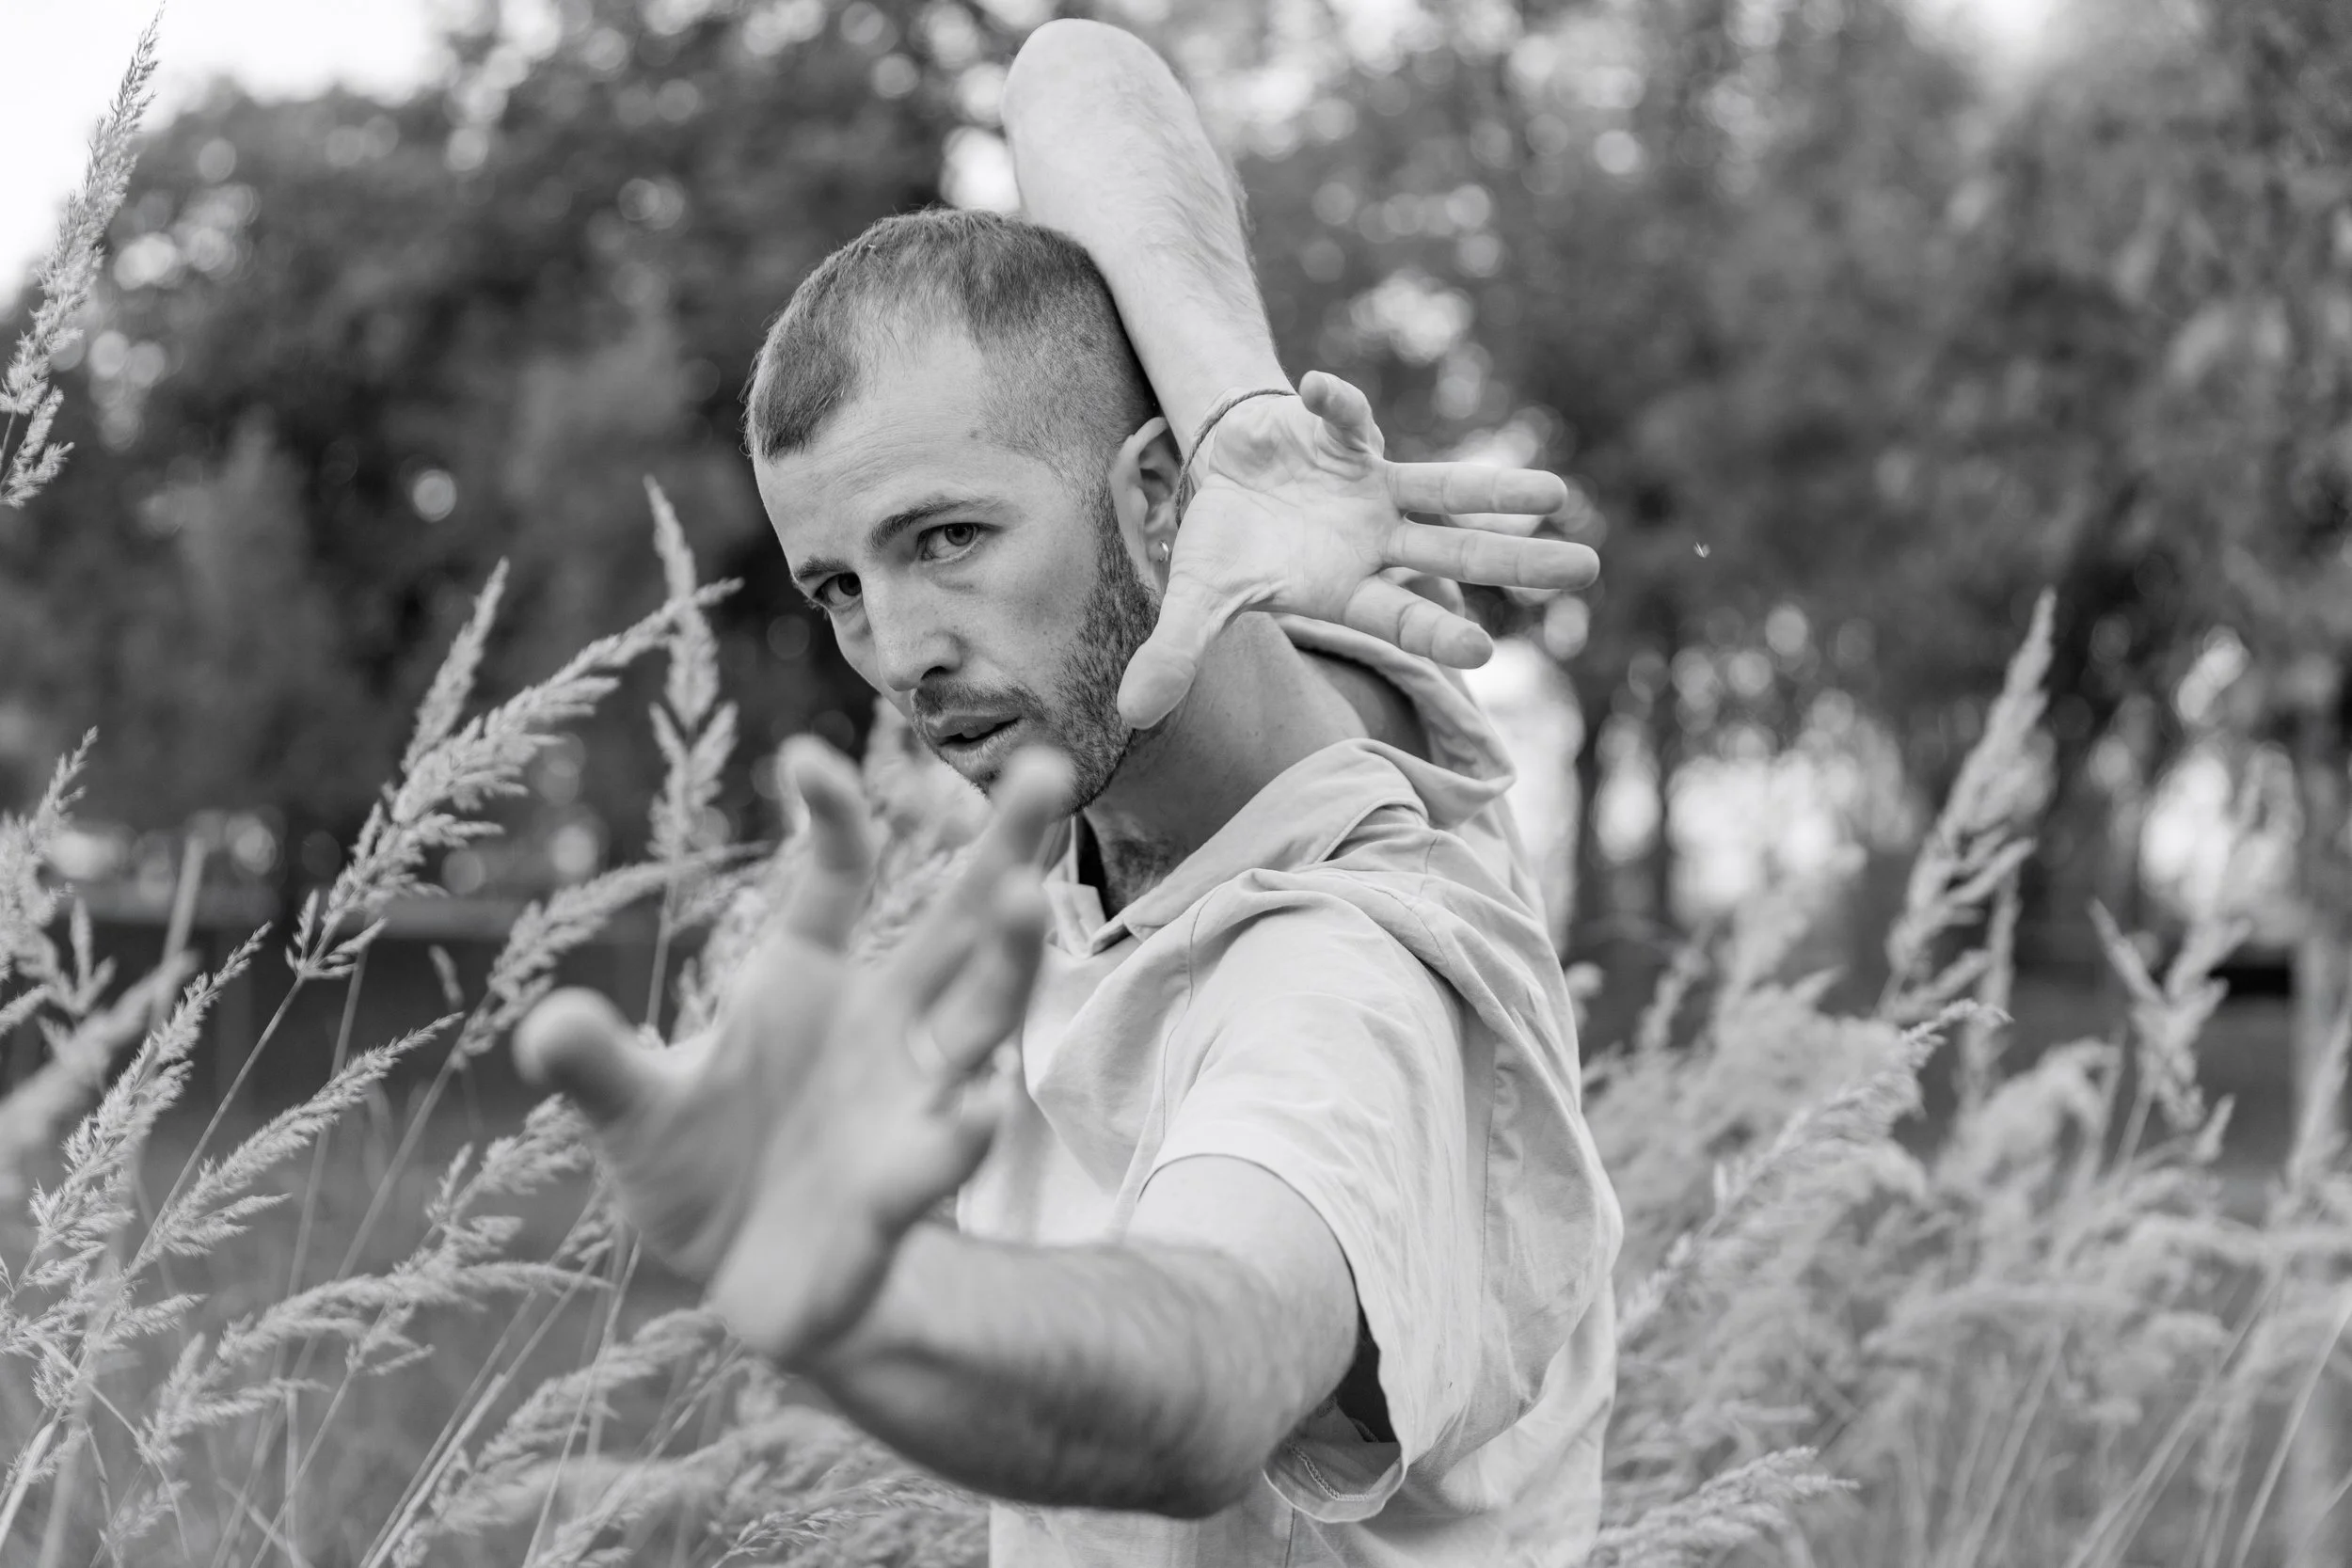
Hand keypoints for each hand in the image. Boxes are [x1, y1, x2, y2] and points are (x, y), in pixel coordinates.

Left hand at [514, 739, 1070, 1364]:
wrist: (745, 1282)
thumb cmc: (699, 1168)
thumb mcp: (630, 1111)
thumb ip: (595, 1067)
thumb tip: (545, 1026)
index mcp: (812, 978)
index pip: (840, 877)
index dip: (831, 817)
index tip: (801, 759)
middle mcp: (884, 1024)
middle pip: (959, 925)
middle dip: (1006, 851)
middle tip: (1046, 769)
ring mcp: (908, 1101)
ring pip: (979, 1019)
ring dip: (1006, 960)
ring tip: (1022, 901)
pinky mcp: (902, 1190)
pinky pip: (939, 1152)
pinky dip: (959, 1133)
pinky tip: (980, 1109)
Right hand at [1120, 370, 1599, 728]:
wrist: (1221, 474)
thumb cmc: (1224, 546)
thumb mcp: (1197, 600)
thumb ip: (1178, 652)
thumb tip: (1132, 714)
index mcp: (1347, 588)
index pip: (1404, 614)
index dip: (1439, 631)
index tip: (1485, 652)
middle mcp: (1376, 541)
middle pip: (1457, 552)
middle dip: (1518, 563)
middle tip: (1586, 573)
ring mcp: (1373, 487)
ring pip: (1448, 489)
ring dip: (1498, 490)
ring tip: (1557, 494)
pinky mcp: (1351, 436)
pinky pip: (1349, 416)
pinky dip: (1336, 402)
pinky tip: (1317, 389)